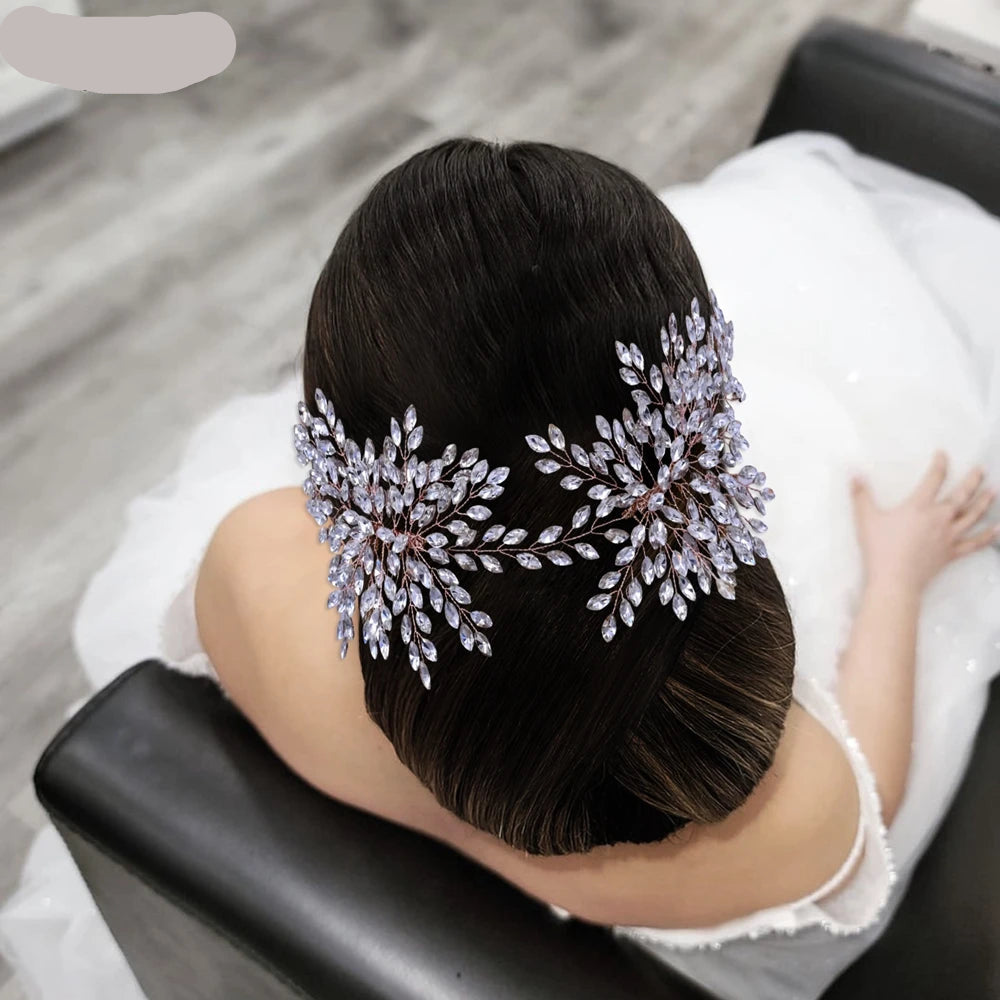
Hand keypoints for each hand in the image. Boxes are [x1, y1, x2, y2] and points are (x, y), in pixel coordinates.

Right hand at [850, 451, 998, 593]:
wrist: (895, 580)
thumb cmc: (880, 549)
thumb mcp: (865, 519)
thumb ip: (861, 495)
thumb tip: (854, 474)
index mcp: (919, 506)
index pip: (934, 479)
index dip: (940, 464)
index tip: (943, 455)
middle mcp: (940, 518)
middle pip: (962, 495)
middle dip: (973, 480)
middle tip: (981, 470)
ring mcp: (949, 536)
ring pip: (973, 515)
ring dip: (984, 502)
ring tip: (992, 491)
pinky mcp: (952, 553)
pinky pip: (975, 543)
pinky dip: (988, 536)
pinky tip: (997, 529)